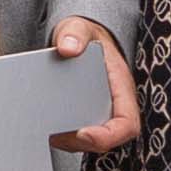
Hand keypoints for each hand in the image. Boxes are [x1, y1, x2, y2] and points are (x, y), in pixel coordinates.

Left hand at [48, 15, 141, 155]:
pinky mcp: (83, 117)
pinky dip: (62, 137)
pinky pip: (77, 136)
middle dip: (80, 142)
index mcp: (121, 89)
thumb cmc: (83, 36)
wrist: (77, 39)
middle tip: (55, 134)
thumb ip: (75, 34)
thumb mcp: (79, 28)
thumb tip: (68, 47)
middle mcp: (113, 106)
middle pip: (106, 139)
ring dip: (68, 142)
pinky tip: (43, 128)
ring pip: (89, 141)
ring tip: (47, 132)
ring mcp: (98, 114)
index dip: (109, 136)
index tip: (84, 134)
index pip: (127, 123)